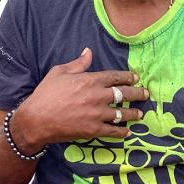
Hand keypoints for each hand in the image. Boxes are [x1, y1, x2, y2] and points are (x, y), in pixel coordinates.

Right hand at [10, 48, 146, 150]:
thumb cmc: (46, 93)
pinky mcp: (95, 130)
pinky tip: (127, 131)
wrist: (37, 118)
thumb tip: (88, 52)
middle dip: (137, 93)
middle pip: (124, 93)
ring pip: (123, 113)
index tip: (135, 78)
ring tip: (140, 114)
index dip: (127, 77)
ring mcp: (98, 114)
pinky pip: (115, 131)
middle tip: (145, 94)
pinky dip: (123, 131)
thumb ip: (77, 63)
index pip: (115, 77)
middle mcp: (97, 96)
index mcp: (89, 80)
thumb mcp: (58, 72)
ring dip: (134, 113)